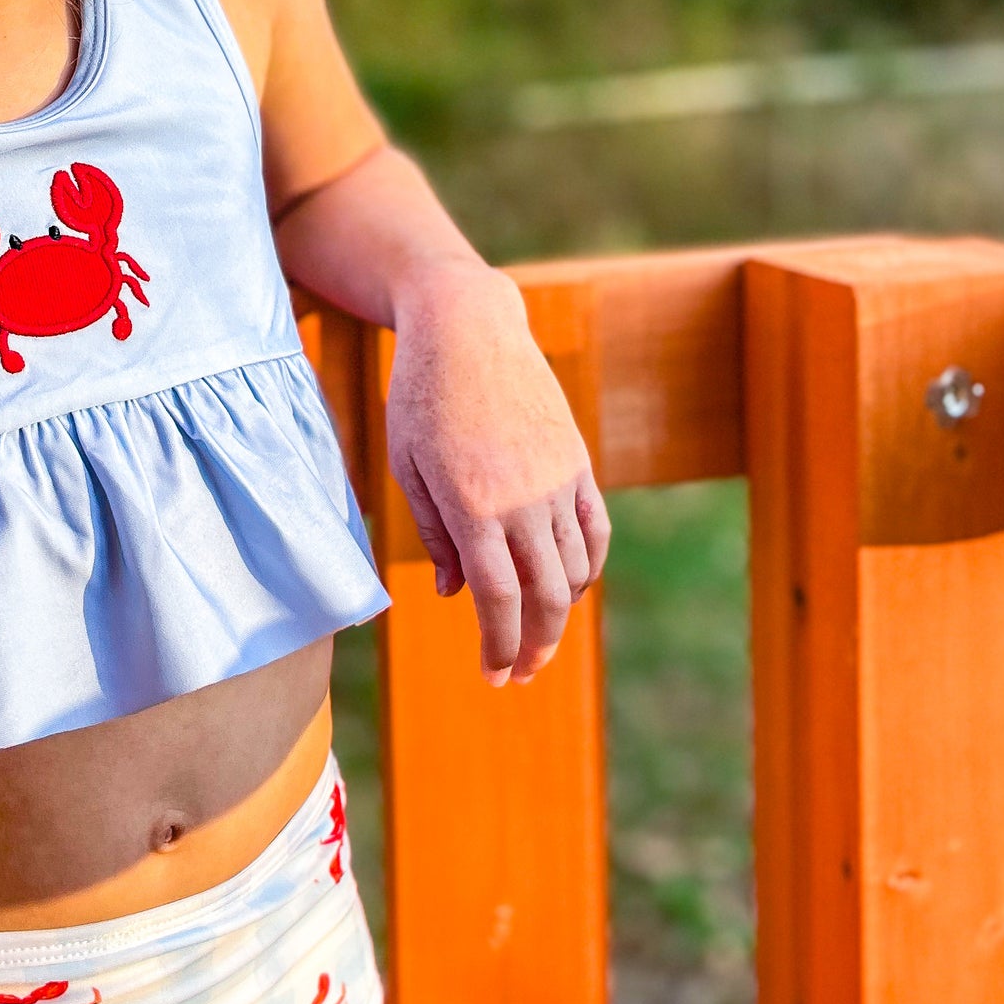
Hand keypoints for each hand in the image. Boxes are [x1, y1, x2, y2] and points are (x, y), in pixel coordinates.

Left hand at [386, 262, 609, 684]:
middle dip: (533, 647)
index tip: (492, 677)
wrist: (469, 326)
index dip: (498, 645)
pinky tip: (570, 590)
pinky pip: (595, 532)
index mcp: (472, 504)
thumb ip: (435, 534)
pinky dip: (588, 570)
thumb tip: (456, 594)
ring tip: (538, 640)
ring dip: (560, 616)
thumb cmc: (421, 395)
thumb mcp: (407, 466)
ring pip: (574, 571)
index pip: (497, 598)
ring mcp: (558, 480)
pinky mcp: (578, 463)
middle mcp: (523, 498)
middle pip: (543, 597)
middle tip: (517, 676)